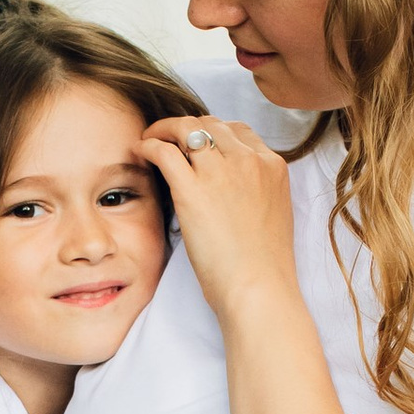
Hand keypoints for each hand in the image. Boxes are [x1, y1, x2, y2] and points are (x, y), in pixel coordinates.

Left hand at [139, 115, 298, 317]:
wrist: (259, 288)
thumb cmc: (264, 266)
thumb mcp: (273, 215)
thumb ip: (256, 191)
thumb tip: (230, 189)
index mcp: (272, 166)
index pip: (239, 131)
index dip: (214, 134)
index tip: (198, 146)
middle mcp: (249, 160)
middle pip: (211, 125)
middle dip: (187, 128)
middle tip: (169, 139)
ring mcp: (221, 172)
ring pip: (186, 128)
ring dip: (164, 129)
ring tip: (150, 139)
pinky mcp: (192, 189)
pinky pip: (163, 150)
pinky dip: (148, 145)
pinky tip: (140, 151)